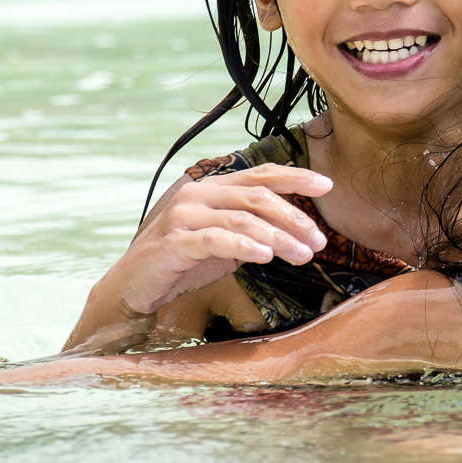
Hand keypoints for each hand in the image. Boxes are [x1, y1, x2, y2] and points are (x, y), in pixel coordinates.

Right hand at [100, 163, 331, 316]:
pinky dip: (244, 246)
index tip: (327, 185)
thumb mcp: (225, 242)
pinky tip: (266, 256)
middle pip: (258, 197)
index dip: (295, 177)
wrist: (134, 287)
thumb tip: (294, 229)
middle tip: (318, 240)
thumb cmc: (183, 263)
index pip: (261, 175)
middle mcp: (198, 194)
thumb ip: (251, 228)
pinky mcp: (174, 241)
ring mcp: (184, 215)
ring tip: (303, 254)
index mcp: (213, 188)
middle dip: (294, 217)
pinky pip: (216, 239)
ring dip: (278, 238)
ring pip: (242, 219)